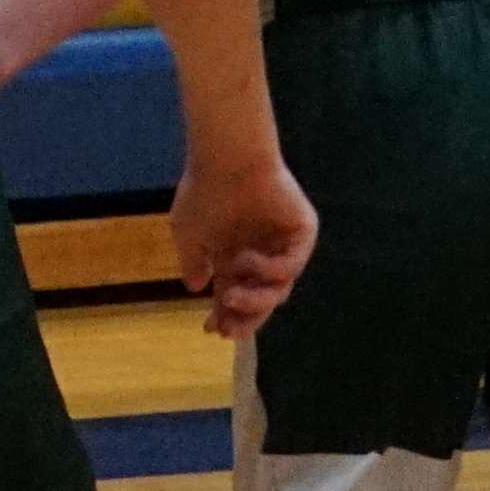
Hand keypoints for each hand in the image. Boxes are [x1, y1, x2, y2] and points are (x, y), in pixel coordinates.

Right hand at [169, 145, 316, 340]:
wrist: (227, 160)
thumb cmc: (203, 191)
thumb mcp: (187, 234)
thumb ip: (192, 263)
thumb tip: (196, 289)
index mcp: (233, 254)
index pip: (233, 294)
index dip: (224, 315)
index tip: (210, 330)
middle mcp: (259, 252)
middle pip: (260, 299)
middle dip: (245, 317)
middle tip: (230, 329)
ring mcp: (283, 244)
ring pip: (278, 289)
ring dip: (255, 301)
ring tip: (232, 295)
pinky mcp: (302, 233)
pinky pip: (291, 266)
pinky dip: (269, 271)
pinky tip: (247, 260)